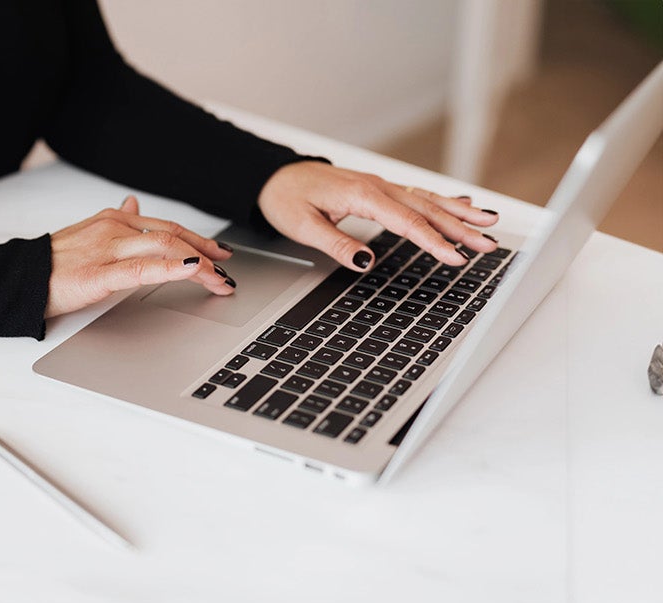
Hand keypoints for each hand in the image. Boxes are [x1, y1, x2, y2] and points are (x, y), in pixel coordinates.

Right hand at [46, 195, 234, 317]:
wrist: (18, 278)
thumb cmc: (51, 263)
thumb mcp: (87, 233)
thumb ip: (115, 220)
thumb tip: (133, 203)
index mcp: (113, 219)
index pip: (166, 227)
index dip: (197, 239)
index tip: (218, 252)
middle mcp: (114, 228)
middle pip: (172, 236)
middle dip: (207, 252)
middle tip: (228, 269)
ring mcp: (108, 248)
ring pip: (165, 249)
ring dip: (200, 265)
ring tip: (220, 280)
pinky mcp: (100, 273)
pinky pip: (143, 269)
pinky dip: (173, 269)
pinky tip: (193, 271)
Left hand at [257, 161, 499, 270]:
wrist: (275, 177)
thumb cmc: (286, 199)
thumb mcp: (302, 226)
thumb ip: (335, 244)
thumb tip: (365, 262)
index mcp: (362, 195)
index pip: (406, 222)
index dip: (434, 241)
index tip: (456, 257)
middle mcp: (377, 187)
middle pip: (426, 209)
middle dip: (461, 228)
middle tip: (490, 243)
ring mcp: (380, 186)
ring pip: (427, 199)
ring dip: (460, 213)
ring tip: (490, 224)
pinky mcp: (379, 190)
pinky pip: (417, 195)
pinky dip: (443, 200)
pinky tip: (463, 205)